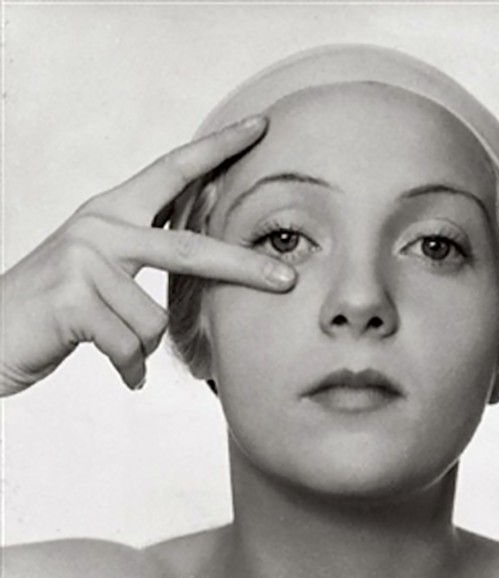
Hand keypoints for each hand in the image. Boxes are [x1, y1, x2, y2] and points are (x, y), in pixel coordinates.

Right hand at [0, 115, 294, 394]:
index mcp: (110, 214)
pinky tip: (116, 372)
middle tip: (287, 281)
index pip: (171, 171)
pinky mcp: (72, 297)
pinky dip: (127, 369)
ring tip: (111, 345)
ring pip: (154, 321)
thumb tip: (207, 263)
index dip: (217, 149)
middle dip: (242, 269)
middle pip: (189, 249)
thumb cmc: (54, 311)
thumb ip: (142, 259)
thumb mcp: (99, 272)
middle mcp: (98, 227)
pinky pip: (130, 348)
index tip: (259, 128)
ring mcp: (83, 259)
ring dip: (140, 348)